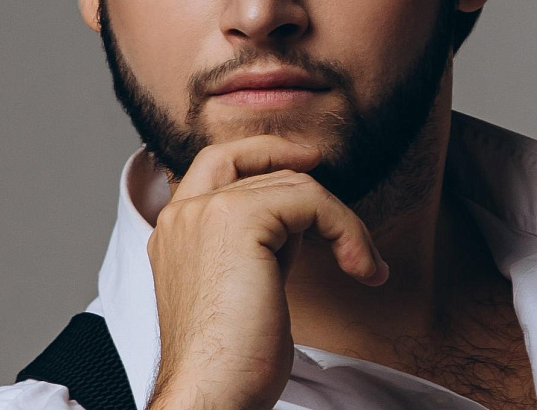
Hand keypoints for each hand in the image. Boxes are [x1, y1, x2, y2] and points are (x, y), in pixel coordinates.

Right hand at [144, 136, 389, 409]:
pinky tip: (362, 268)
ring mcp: (206, 212)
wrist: (213, 392)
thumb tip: (296, 224)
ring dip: (342, 223)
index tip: (308, 159)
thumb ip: (255, 246)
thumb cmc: (231, 360)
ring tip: (363, 266)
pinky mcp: (240, 219)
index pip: (215, 162)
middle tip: (339, 195)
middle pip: (257, 164)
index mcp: (173, 231)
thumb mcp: (239, 288)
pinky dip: (348, 230)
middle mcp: (181, 214)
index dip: (263, 151)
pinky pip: (313, 200)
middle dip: (306, 178)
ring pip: (295, 184)